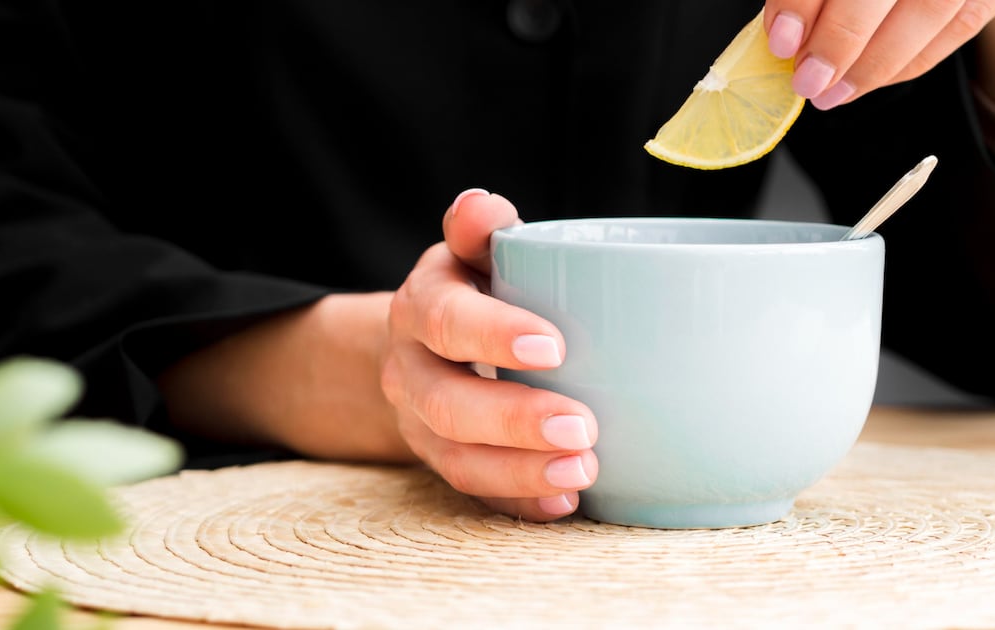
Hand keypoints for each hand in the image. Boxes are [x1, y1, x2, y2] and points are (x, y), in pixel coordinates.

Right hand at [383, 189, 598, 521]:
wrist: (431, 343)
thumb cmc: (477, 288)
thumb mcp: (474, 251)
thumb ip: (481, 228)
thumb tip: (480, 205)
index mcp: (422, 306)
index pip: (446, 321)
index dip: (493, 335)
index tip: (556, 346)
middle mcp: (410, 368)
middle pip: (446, 403)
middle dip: (513, 420)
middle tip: (582, 428)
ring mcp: (421, 423)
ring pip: (456, 458)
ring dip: (521, 471)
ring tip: (584, 471)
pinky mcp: (443, 461)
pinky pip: (473, 491)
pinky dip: (518, 502)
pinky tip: (563, 502)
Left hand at [763, 0, 994, 109]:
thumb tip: (786, 32)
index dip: (803, 2)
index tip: (783, 41)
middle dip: (842, 40)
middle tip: (809, 80)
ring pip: (930, 10)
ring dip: (876, 64)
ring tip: (834, 92)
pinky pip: (959, 26)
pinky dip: (911, 62)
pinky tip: (872, 80)